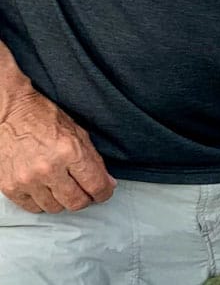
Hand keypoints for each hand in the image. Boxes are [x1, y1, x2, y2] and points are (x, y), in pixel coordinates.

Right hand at [0, 89, 115, 212]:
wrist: (9, 114)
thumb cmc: (44, 119)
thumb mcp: (78, 133)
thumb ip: (93, 160)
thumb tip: (106, 183)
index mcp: (69, 151)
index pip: (95, 185)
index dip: (104, 192)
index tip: (104, 192)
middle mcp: (48, 168)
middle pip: (76, 202)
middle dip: (85, 199)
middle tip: (86, 191)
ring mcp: (27, 180)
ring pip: (55, 208)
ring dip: (62, 200)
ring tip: (63, 186)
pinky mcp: (10, 187)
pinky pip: (33, 208)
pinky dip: (42, 202)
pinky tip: (45, 188)